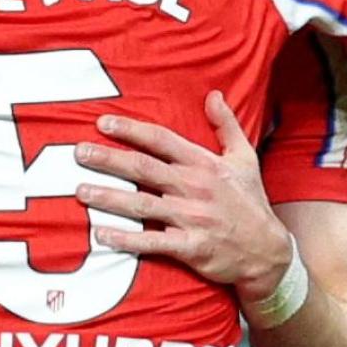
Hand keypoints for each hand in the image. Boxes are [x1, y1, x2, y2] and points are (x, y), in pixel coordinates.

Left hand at [74, 90, 293, 303]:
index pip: (161, 140)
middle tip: (79, 152)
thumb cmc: (251, 202)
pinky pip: (152, 243)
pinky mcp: (190, 247)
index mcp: (203, 163)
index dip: (131, 130)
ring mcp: (191, 218)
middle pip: (144, 169)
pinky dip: (126, 239)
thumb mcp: (245, 158)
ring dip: (109, 198)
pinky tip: (102, 234)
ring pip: (142, 205)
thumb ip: (226, 125)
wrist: (268, 251)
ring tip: (81, 191)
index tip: (103, 123)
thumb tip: (213, 94)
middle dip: (109, 159)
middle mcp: (194, 188)